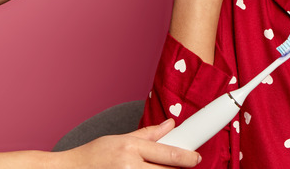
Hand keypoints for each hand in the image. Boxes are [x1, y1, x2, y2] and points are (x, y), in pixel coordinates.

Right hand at [59, 118, 200, 167]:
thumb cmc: (92, 155)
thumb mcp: (120, 139)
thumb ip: (148, 134)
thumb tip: (171, 124)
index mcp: (130, 148)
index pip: (169, 154)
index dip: (188, 157)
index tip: (197, 158)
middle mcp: (129, 166)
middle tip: (180, 166)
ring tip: (154, 168)